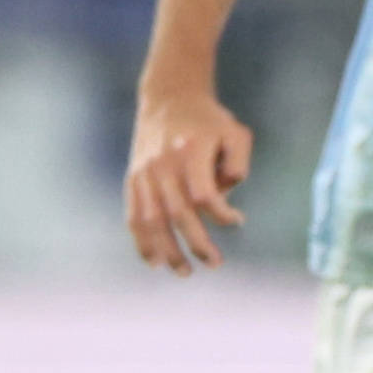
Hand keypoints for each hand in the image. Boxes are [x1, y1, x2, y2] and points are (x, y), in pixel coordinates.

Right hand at [125, 88, 254, 273]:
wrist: (169, 99)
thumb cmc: (210, 121)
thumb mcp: (236, 133)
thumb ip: (238, 163)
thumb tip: (227, 197)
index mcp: (190, 152)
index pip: (203, 194)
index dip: (221, 214)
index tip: (238, 220)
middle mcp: (163, 165)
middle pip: (178, 213)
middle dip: (196, 243)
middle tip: (214, 264)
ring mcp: (144, 174)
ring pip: (152, 220)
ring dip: (167, 250)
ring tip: (183, 273)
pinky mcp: (133, 179)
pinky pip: (133, 215)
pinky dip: (141, 240)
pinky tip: (153, 262)